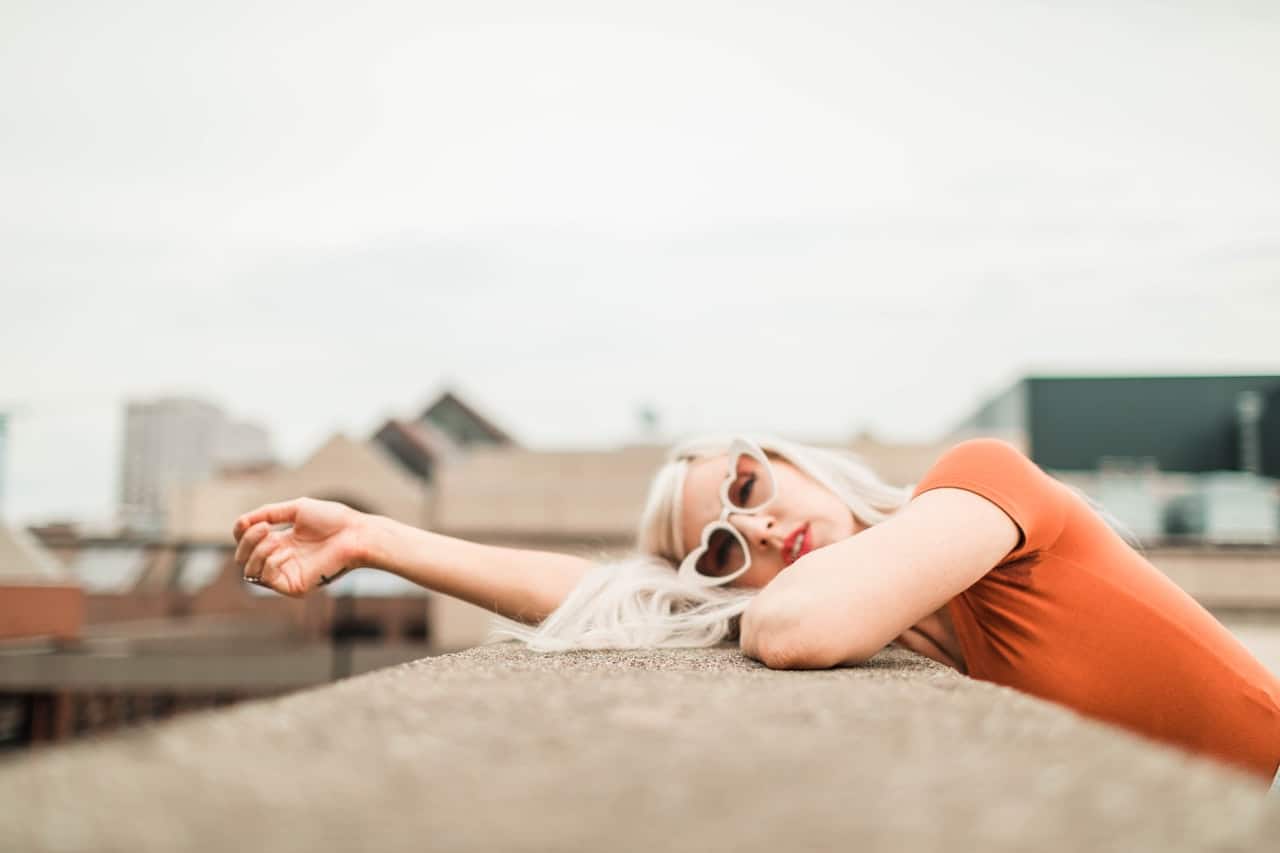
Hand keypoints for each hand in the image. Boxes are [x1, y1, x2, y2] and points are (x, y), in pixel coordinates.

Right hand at [232, 498, 365, 596]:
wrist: (355, 534)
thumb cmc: (332, 520)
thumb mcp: (295, 509)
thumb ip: (267, 514)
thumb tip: (240, 522)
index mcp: (282, 541)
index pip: (247, 543)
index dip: (242, 533)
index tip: (247, 521)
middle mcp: (282, 559)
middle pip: (244, 558)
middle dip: (247, 542)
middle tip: (264, 528)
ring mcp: (287, 574)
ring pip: (250, 572)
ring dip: (256, 551)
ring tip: (274, 537)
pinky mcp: (294, 587)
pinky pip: (267, 580)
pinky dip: (269, 563)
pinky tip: (283, 551)